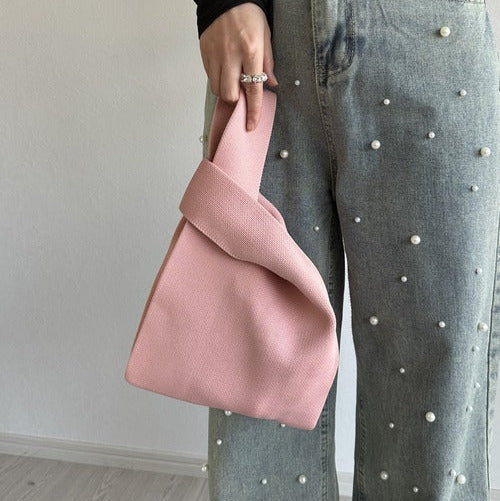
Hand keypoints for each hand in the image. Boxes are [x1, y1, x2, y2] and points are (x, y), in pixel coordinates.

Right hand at [199, 2, 278, 130]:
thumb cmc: (248, 14)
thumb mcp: (265, 35)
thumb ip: (268, 62)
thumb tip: (271, 84)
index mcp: (251, 52)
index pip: (253, 90)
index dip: (252, 111)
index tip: (251, 125)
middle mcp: (231, 56)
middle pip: (230, 95)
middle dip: (236, 100)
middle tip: (241, 94)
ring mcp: (215, 55)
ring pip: (217, 89)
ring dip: (225, 92)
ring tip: (232, 82)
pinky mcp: (204, 53)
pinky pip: (209, 77)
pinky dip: (217, 81)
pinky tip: (224, 72)